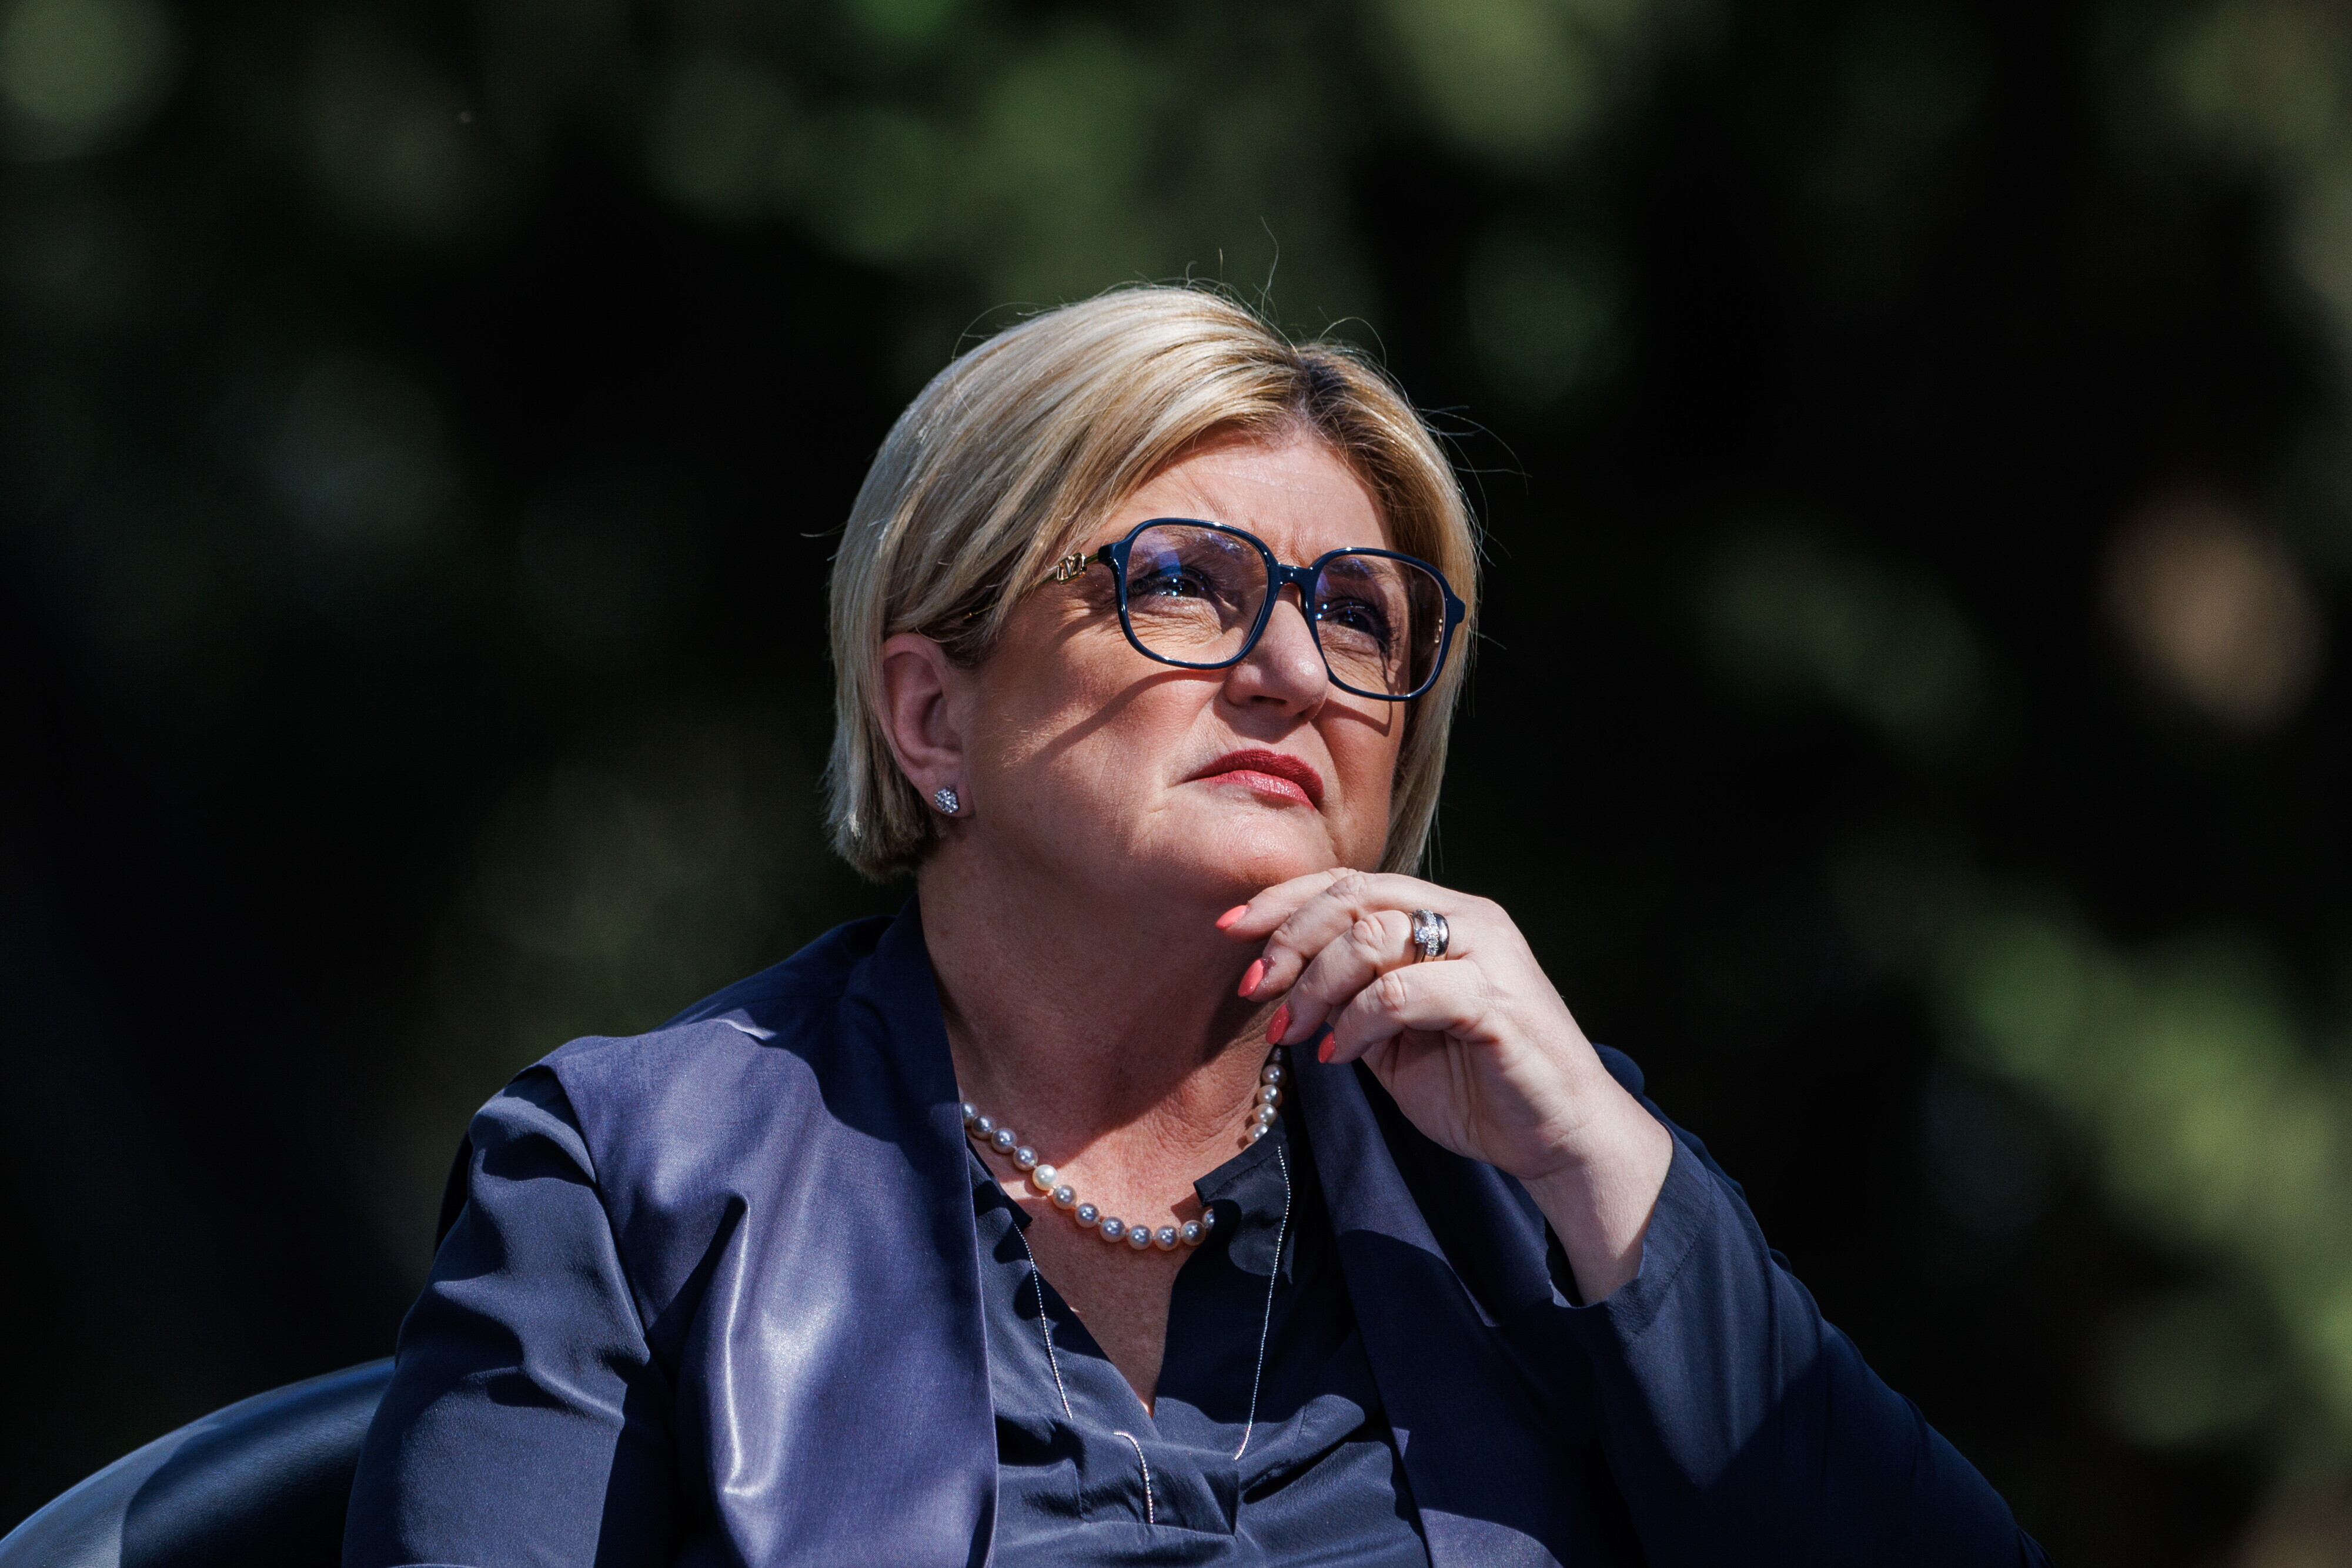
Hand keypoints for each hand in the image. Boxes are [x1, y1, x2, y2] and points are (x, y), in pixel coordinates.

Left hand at [1223, 869, 1673, 1299]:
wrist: (1560, 1138)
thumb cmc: (1478, 1085)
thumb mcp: (1395, 1037)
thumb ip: (1351, 999)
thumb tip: (1280, 984)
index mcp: (1444, 915)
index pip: (1352, 883)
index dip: (1285, 900)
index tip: (1229, 930)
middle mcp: (1469, 918)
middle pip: (1357, 896)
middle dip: (1291, 937)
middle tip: (1257, 988)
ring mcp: (1488, 954)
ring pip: (1376, 936)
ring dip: (1320, 985)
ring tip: (1298, 1032)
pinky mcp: (1497, 1000)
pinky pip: (1405, 991)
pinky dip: (1359, 1021)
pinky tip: (1340, 1054)